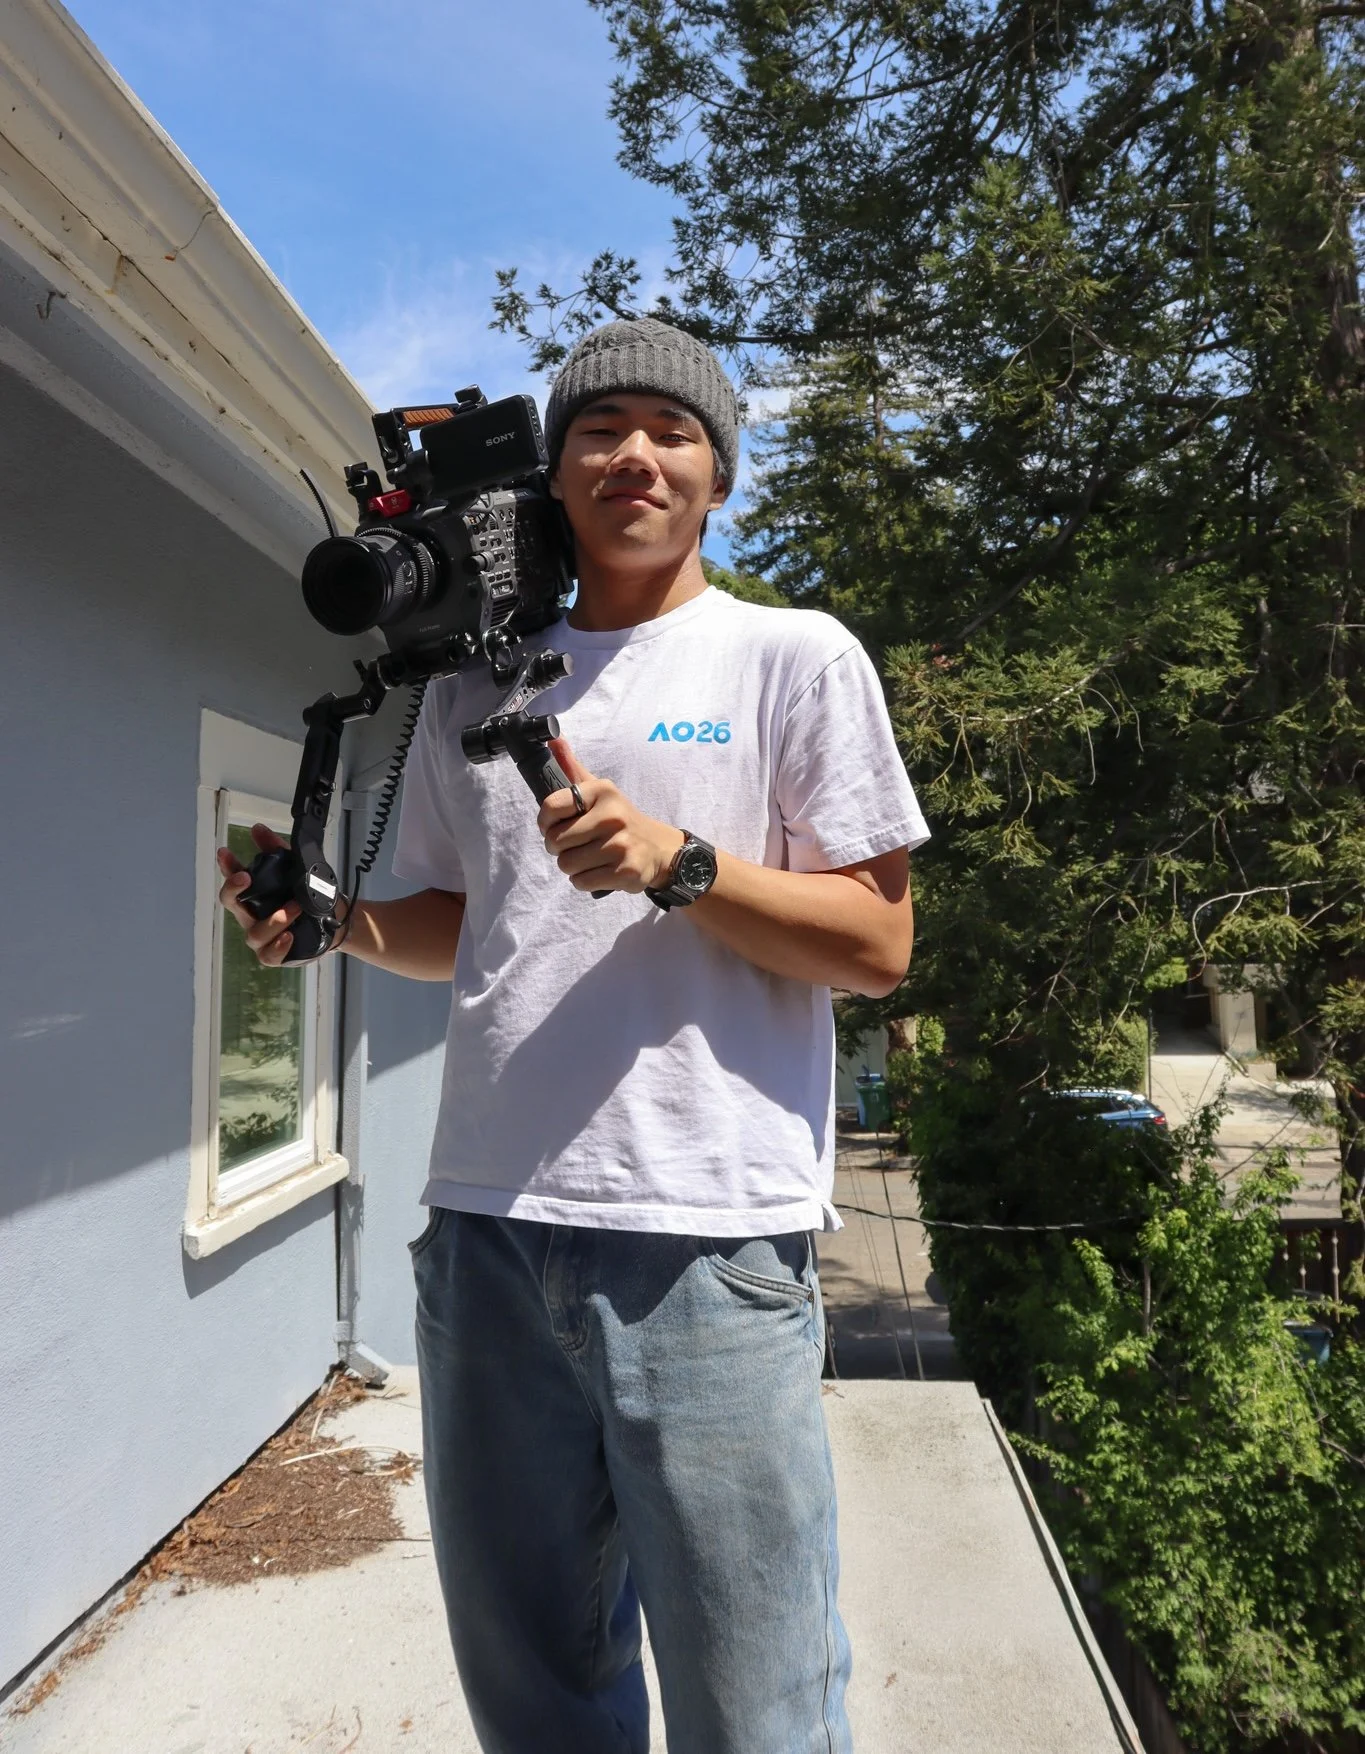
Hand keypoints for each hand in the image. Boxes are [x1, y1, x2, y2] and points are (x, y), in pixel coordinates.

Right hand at [216, 823, 300, 966]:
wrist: (332, 919)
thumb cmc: (307, 895)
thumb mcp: (296, 868)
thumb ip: (276, 850)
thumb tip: (258, 829)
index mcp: (253, 893)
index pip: (233, 878)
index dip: (226, 866)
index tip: (225, 852)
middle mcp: (251, 915)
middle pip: (231, 904)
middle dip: (234, 889)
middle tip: (245, 876)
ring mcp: (262, 936)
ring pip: (255, 932)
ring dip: (274, 919)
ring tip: (294, 907)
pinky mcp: (275, 953)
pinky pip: (268, 955)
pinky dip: (277, 946)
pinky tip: (288, 936)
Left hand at [538, 740, 684, 894]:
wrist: (658, 849)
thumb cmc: (619, 819)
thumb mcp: (600, 790)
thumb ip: (573, 767)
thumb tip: (553, 737)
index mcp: (602, 792)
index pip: (550, 807)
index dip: (545, 822)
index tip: (554, 825)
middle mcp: (612, 816)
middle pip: (555, 841)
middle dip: (559, 848)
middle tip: (575, 845)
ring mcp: (620, 845)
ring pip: (566, 864)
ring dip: (572, 866)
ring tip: (589, 858)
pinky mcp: (625, 872)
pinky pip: (581, 882)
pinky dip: (584, 881)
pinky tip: (599, 870)